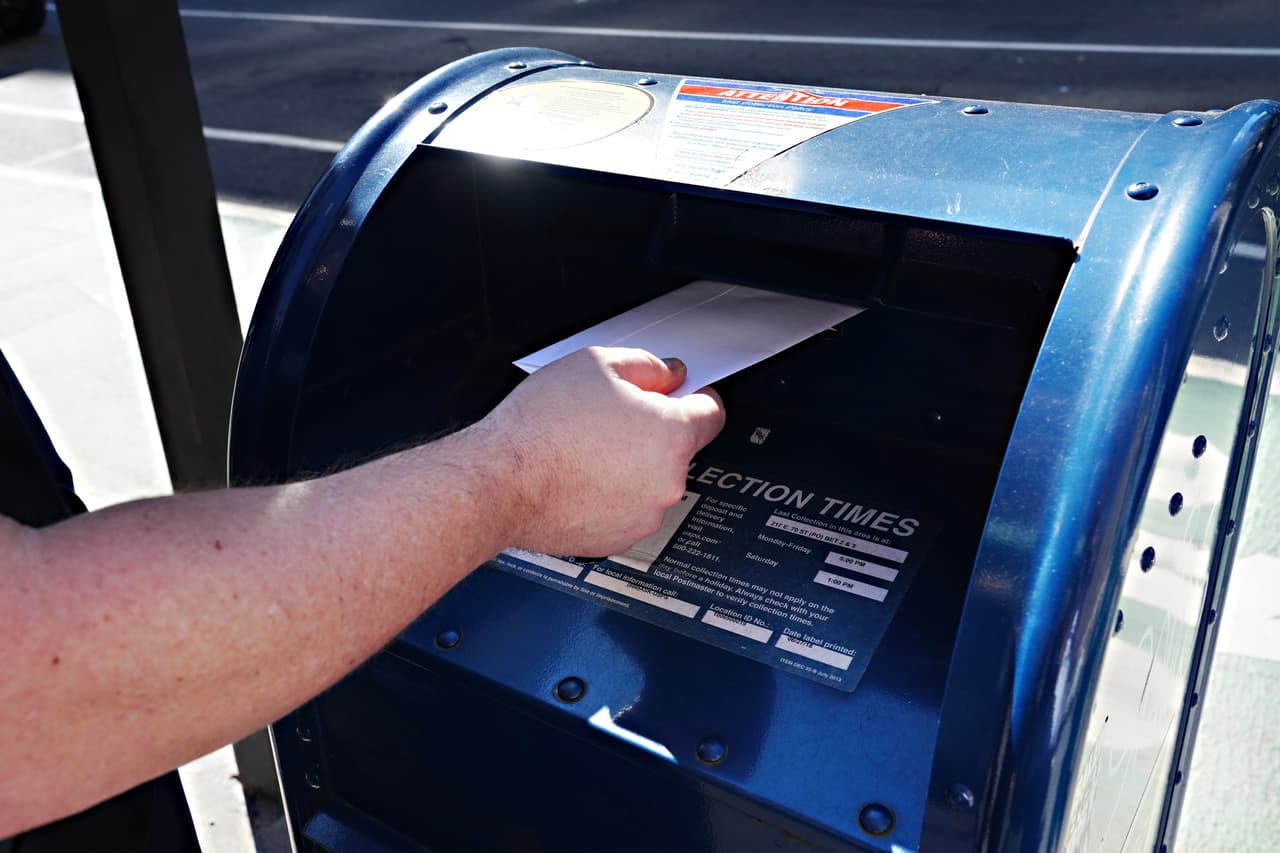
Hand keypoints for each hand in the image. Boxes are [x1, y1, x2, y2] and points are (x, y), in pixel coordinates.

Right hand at [481, 347, 724, 555]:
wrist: (501, 481)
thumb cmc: (541, 428)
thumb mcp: (597, 364)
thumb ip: (648, 367)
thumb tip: (668, 375)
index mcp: (673, 435)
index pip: (712, 414)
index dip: (695, 399)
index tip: (681, 397)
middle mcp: (668, 481)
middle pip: (678, 449)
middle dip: (652, 433)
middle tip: (609, 419)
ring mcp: (644, 515)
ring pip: (651, 482)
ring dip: (631, 467)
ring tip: (586, 450)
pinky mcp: (618, 538)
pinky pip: (626, 509)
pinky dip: (610, 496)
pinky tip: (579, 477)